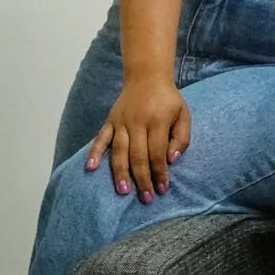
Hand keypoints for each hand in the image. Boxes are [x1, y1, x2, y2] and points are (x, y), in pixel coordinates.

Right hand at [86, 72, 191, 200]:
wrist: (147, 77)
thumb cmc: (168, 100)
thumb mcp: (184, 115)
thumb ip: (182, 138)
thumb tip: (172, 160)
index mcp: (158, 122)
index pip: (158, 153)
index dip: (160, 173)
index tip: (163, 189)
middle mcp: (137, 123)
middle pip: (138, 156)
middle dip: (142, 179)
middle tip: (146, 198)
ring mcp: (121, 122)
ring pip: (119, 151)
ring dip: (120, 172)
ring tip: (123, 191)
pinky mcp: (110, 121)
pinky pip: (100, 138)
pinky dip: (94, 152)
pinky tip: (90, 167)